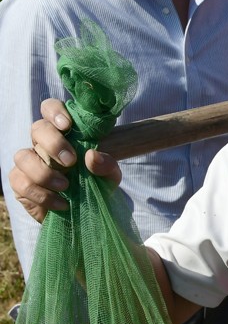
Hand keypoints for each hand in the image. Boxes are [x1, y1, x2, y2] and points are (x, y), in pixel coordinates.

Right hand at [8, 99, 120, 222]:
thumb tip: (92, 155)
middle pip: (37, 128)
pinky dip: (41, 195)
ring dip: (44, 172)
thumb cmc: (97, 185)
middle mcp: (43, 143)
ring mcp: (29, 162)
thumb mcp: (110, 176)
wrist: (86, 214)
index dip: (54, 111)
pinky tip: (61, 203)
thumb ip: (107, 165)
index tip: (67, 126)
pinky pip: (20, 183)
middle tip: (71, 161)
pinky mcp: (20, 183)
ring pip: (22, 156)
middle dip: (53, 143)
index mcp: (65, 133)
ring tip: (66, 186)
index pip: (50, 108)